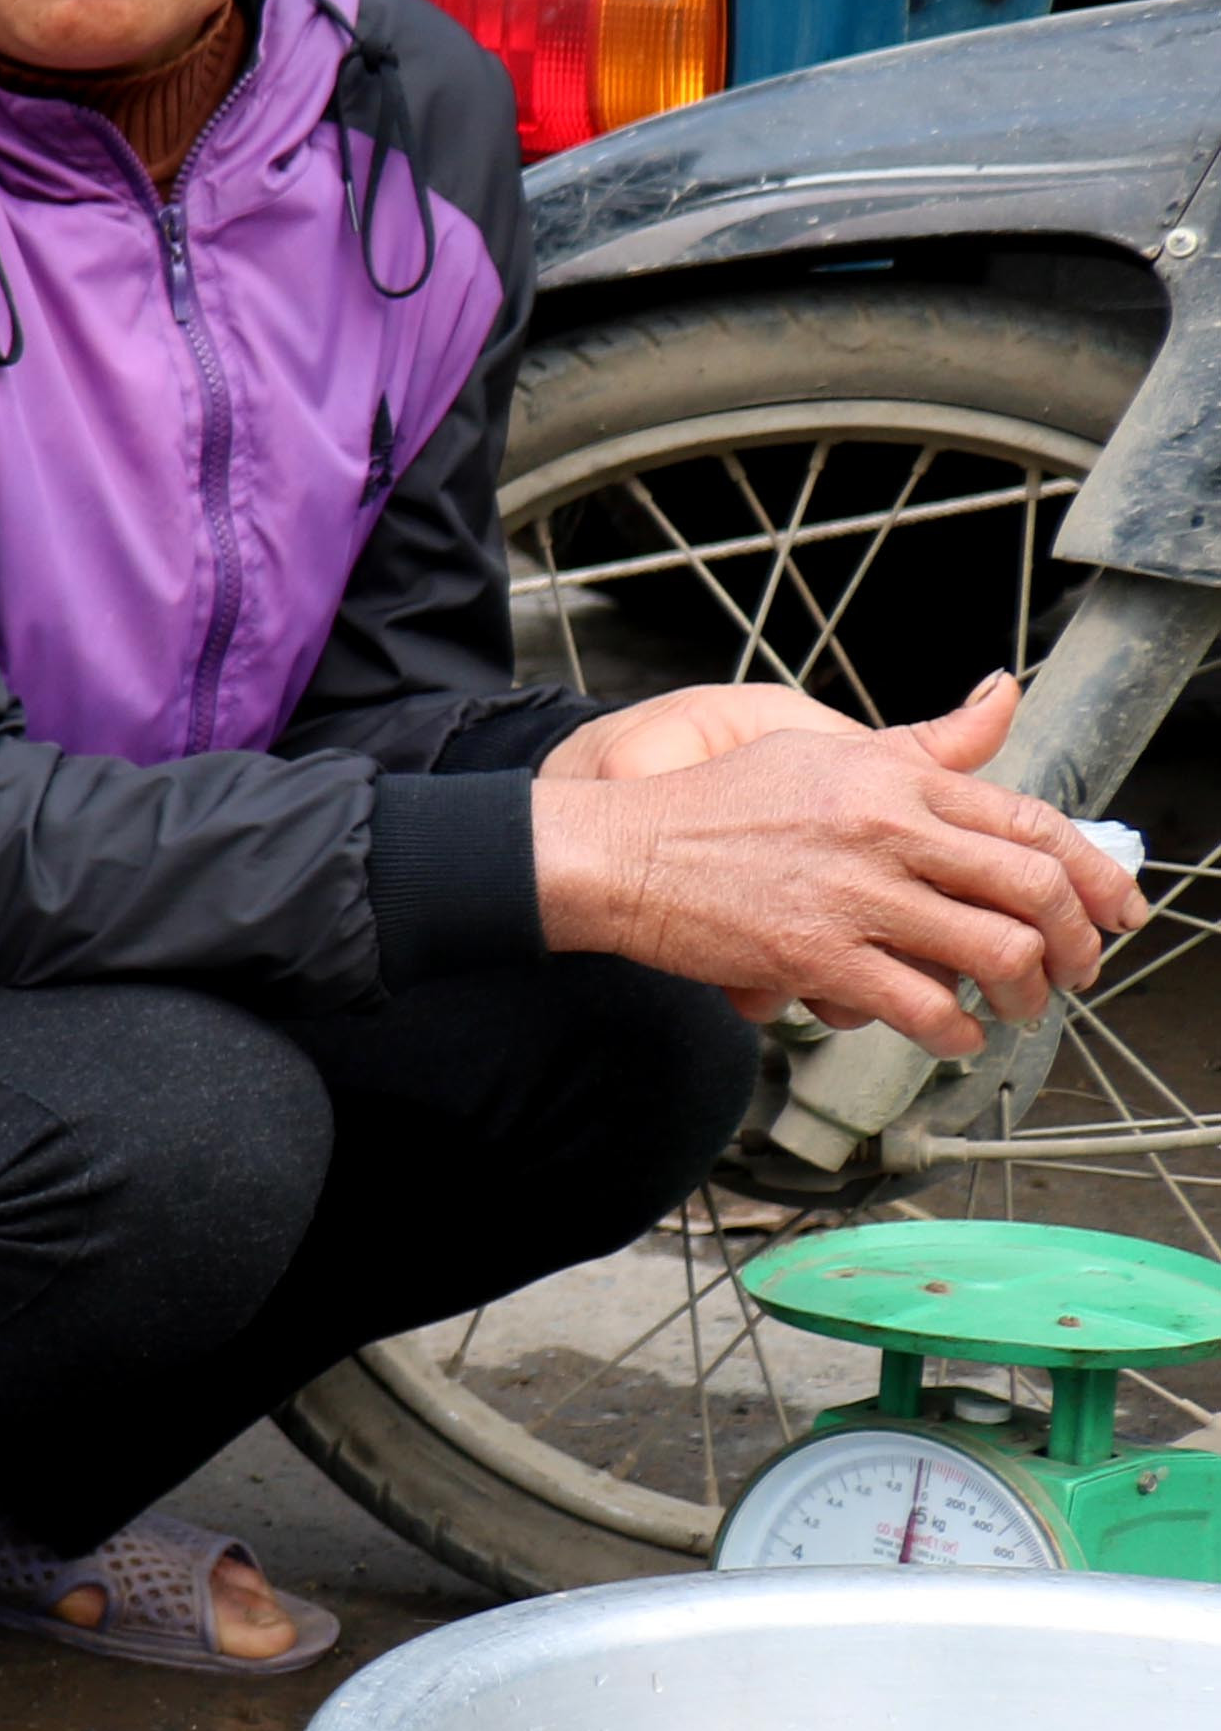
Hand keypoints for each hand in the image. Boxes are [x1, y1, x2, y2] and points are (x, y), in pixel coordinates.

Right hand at [532, 675, 1144, 1049]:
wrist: (619, 851)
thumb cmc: (714, 806)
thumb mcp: (824, 751)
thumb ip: (924, 742)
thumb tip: (1004, 695)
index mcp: (895, 777)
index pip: (1033, 822)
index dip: (1093, 875)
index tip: (1112, 910)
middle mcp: (887, 828)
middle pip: (1032, 890)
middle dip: (1075, 943)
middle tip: (1074, 971)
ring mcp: (854, 894)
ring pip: (995, 953)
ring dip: (1026, 994)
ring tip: (1018, 1009)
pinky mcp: (817, 955)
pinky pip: (922, 1007)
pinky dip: (954, 1033)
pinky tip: (951, 1035)